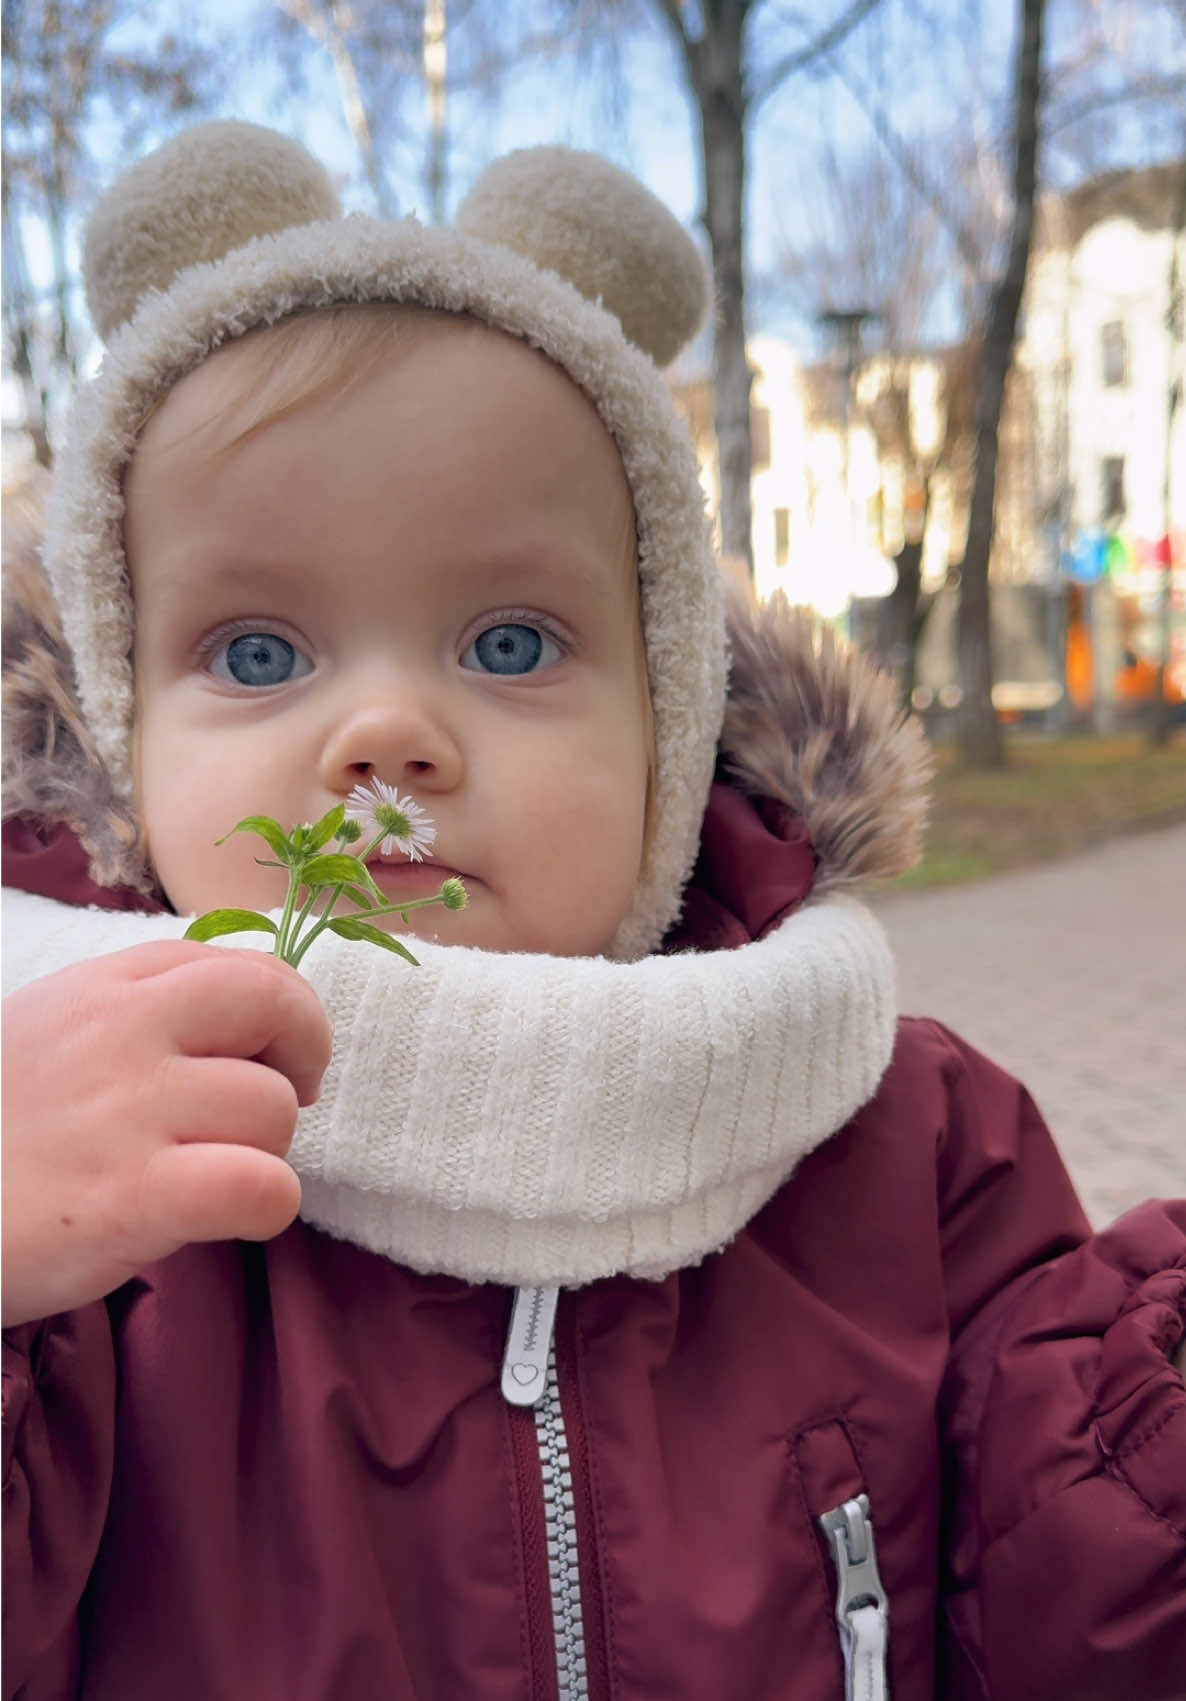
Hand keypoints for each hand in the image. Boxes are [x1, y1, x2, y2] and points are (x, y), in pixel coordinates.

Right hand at [1, 941, 331, 1326]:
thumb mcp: (51, 1030)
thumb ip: (139, 1008)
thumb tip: (248, 1009)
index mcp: (103, 986)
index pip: (246, 964)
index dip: (283, 1012)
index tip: (271, 1055)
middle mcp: (118, 1031)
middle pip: (276, 1004)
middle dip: (304, 1054)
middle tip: (280, 1104)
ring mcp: (127, 1111)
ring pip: (275, 1109)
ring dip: (266, 1152)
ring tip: (208, 1174)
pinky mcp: (132, 1198)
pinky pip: (263, 1187)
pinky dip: (266, 1208)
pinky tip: (228, 1218)